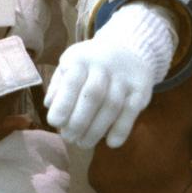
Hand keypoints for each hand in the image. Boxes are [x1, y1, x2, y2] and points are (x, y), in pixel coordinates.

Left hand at [45, 1, 175, 148]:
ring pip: (112, 106)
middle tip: (69, 138)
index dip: (63, 104)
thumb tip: (49, 106)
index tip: (54, 123)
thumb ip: (59, 85)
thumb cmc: (90, 63)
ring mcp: (124, 77)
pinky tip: (111, 144)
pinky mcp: (141, 89)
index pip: (71, 82)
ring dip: (97, 129)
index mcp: (81, 59)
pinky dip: (122, 129)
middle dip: (79, 121)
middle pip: (93, 95)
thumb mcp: (70, 65)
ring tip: (84, 144)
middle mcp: (104, 66)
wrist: (129, 48)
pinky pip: (131, 111)